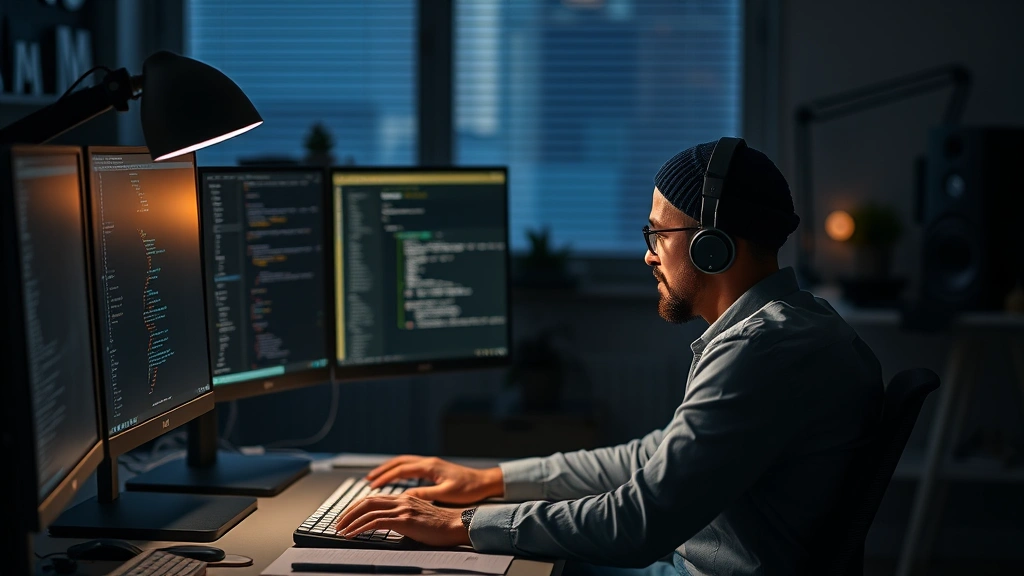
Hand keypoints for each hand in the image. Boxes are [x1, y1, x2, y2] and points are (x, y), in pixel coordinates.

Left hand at [334, 493, 469, 547]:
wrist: (457, 526)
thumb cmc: (441, 526)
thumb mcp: (419, 517)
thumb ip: (404, 517)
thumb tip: (389, 525)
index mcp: (405, 498)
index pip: (374, 498)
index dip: (357, 506)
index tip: (347, 516)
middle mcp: (402, 500)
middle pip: (367, 501)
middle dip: (349, 512)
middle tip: (338, 523)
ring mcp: (403, 509)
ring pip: (368, 510)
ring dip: (350, 521)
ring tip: (340, 530)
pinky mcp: (405, 520)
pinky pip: (375, 522)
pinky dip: (360, 527)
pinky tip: (352, 534)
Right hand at [366, 455, 503, 503]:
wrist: (485, 482)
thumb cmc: (468, 489)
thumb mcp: (445, 493)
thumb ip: (424, 494)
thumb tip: (403, 497)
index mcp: (429, 467)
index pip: (401, 470)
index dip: (385, 478)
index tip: (372, 486)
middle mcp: (428, 462)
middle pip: (399, 462)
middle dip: (382, 470)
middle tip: (368, 480)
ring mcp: (431, 464)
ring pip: (404, 462)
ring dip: (389, 469)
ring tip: (377, 478)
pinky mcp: (434, 468)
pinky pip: (411, 466)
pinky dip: (399, 470)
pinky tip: (396, 478)